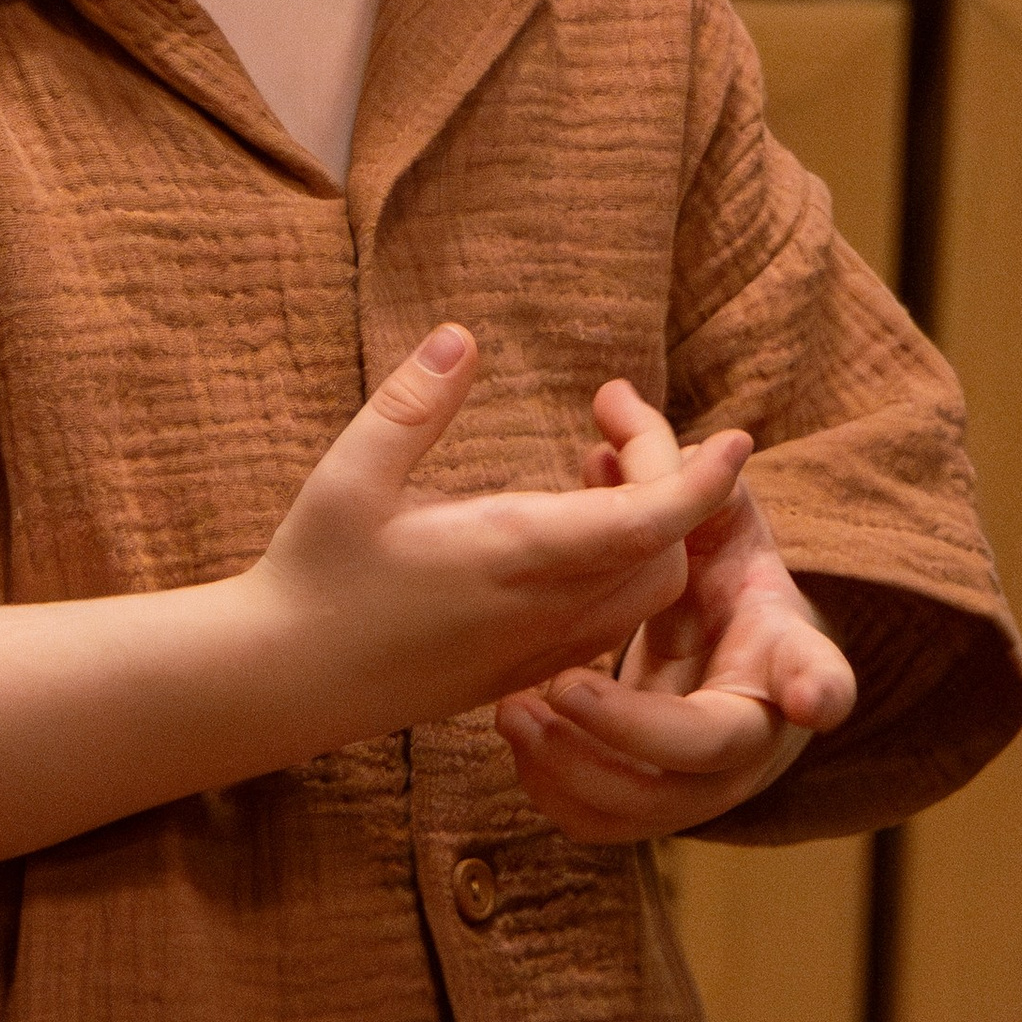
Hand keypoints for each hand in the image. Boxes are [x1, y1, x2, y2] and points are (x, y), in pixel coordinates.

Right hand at [252, 331, 758, 740]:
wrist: (282, 684)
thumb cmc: (313, 574)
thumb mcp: (350, 474)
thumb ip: (413, 403)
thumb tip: (464, 337)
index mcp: (511, 556)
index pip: (645, 522)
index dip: (702, 481)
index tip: (739, 438)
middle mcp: (542, 612)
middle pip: (664, 555)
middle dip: (669, 485)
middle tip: (616, 418)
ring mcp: (538, 650)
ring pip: (643, 593)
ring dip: (648, 528)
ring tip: (595, 461)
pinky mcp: (524, 670)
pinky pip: (611, 620)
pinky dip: (622, 565)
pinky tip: (573, 522)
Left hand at [494, 379, 856, 842]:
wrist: (718, 645)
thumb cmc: (718, 567)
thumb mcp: (715, 514)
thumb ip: (673, 465)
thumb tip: (612, 400)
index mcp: (788, 654)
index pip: (817, 671)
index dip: (818, 684)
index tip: (811, 698)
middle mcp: (758, 734)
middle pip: (708, 755)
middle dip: (632, 728)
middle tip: (562, 685)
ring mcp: (708, 785)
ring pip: (649, 807)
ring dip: (578, 768)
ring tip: (515, 711)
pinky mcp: (655, 807)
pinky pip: (607, 822)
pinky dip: (559, 790)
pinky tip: (516, 732)